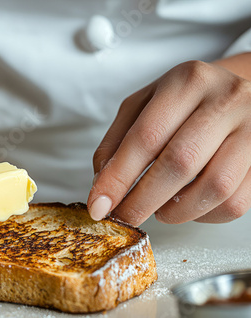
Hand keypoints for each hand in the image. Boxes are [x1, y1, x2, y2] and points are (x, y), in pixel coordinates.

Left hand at [88, 60, 250, 224]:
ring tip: (158, 209)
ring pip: (214, 188)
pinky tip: (187, 205)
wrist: (237, 92)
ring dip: (176, 211)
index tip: (98, 205)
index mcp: (186, 82)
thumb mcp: (143, 106)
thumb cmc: (184, 102)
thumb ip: (117, 141)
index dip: (118, 178)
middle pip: (179, 163)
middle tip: (122, 217)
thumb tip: (102, 187)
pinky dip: (204, 215)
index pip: (146, 137)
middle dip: (142, 200)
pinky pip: (235, 203)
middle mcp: (226, 100)